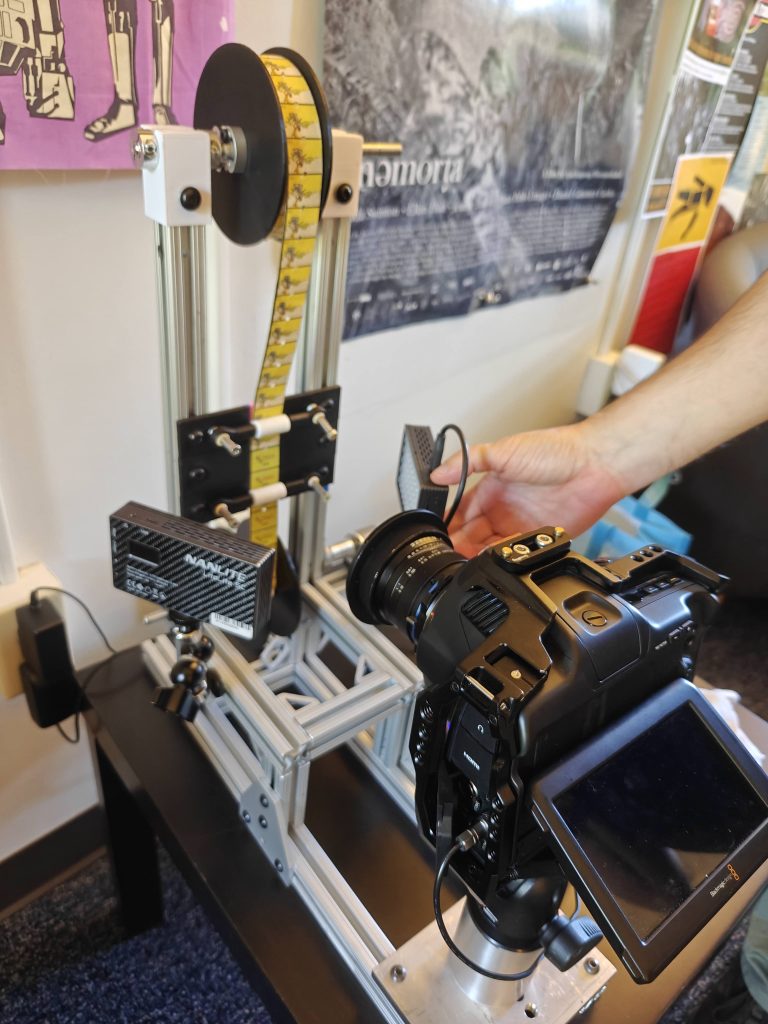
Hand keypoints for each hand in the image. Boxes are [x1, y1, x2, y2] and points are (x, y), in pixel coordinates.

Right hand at [431, 424, 624, 556]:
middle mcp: (502, 509)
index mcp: (489, 489)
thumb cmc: (553, 451)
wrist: (593, 465)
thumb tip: (437, 473)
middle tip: (447, 552)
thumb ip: (468, 461)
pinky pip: (513, 555)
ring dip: (476, 554)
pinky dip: (500, 559)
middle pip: (471, 534)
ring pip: (488, 548)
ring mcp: (519, 525)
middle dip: (458, 544)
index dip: (447, 525)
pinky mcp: (536, 539)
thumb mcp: (502, 450)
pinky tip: (492, 558)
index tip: (436, 535)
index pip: (459, 512)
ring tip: (465, 557)